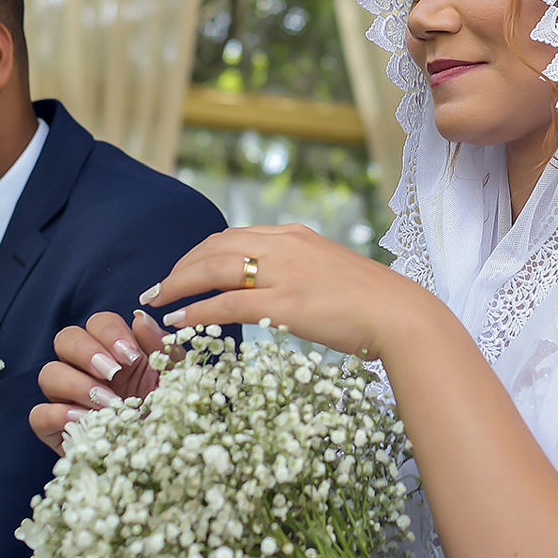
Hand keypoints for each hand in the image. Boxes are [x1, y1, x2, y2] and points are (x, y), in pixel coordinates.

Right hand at [28, 309, 170, 453]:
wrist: (165, 460)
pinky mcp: (55, 430)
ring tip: (106, 402)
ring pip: (48, 373)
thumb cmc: (172, 417)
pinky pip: (38, 413)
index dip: (110, 332)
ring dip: (75, 383)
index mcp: (115, 353)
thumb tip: (139, 318)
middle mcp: (86, 371)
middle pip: (65, 339)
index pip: (98, 323)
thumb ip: (161, 347)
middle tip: (113, 373)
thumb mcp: (176, 380)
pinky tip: (86, 420)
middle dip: (88, 351)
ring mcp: (68, 399)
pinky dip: (57, 414)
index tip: (132, 356)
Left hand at [140, 224, 440, 359]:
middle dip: (181, 266)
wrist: (400, 315)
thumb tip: (281, 291)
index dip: (201, 253)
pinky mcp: (284, 302)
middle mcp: (285, 245)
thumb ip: (301, 274)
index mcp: (295, 235)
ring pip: (213, 269)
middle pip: (215, 246)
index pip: (234, 236)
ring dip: (178, 284)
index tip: (183, 270)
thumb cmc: (372, 304)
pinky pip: (225, 304)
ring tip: (158, 301)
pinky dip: (196, 311)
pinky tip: (179, 322)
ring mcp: (283, 272)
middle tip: (158, 286)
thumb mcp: (331, 275)